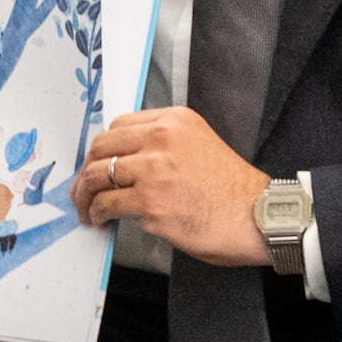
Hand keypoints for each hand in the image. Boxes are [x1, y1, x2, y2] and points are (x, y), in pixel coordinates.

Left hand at [76, 109, 271, 268]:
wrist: (257, 217)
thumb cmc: (232, 191)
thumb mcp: (199, 145)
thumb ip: (165, 146)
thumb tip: (126, 164)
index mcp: (175, 121)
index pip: (119, 126)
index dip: (103, 149)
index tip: (97, 164)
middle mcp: (162, 139)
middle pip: (102, 147)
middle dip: (86, 170)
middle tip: (83, 188)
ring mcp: (155, 170)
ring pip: (99, 176)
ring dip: (85, 195)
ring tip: (86, 208)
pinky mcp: (151, 202)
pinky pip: (108, 204)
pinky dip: (98, 213)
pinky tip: (100, 220)